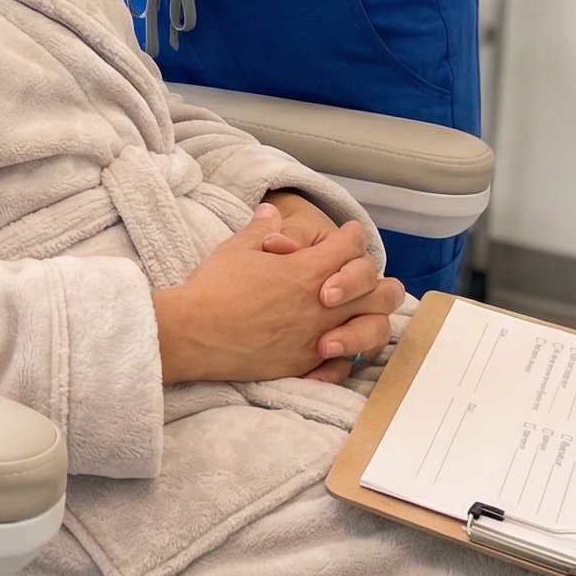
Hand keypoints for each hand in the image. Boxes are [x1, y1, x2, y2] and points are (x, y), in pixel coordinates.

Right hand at [150, 208, 401, 386]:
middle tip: (365, 275)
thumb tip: (270, 211)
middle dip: (378, 279)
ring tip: (364, 312)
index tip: (349, 234)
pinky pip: (348, 362)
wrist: (196, 333)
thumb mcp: (236, 248)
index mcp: (309, 270)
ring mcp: (319, 337)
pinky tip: (340, 347)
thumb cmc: (214, 287)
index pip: (350, 247)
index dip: (352, 236)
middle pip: (379, 290)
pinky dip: (350, 353)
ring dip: (373, 316)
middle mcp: (324, 305)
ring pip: (373, 327)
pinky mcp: (308, 364)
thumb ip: (262, 230)